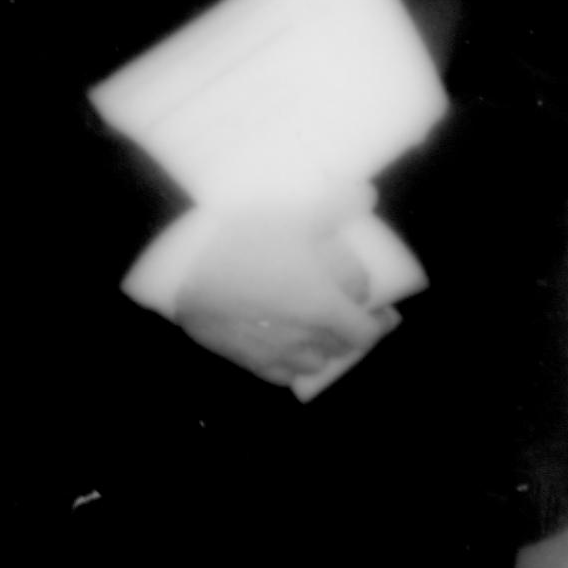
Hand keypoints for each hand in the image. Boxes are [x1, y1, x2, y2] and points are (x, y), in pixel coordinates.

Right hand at [173, 200, 392, 388]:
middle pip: (341, 348)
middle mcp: (304, 338)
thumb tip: (368, 194)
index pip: (366, 332)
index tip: (382, 313)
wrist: (184, 270)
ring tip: (317, 330)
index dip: (378, 324)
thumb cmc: (245, 242)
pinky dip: (290, 364)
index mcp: (324, 306)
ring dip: (321, 349)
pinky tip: (285, 348)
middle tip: (347, 313)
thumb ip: (335, 207)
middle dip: (350, 332)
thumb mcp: (294, 217)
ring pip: (312, 363)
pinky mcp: (246, 361)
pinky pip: (279, 374)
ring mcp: (274, 355)